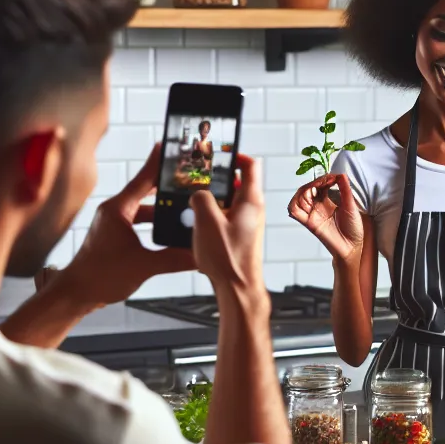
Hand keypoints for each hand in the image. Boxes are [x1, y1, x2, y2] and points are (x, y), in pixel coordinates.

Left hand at [54, 147, 194, 306]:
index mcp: (117, 211)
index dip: (157, 163)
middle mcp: (114, 212)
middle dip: (167, 187)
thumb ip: (174, 258)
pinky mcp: (115, 235)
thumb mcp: (144, 266)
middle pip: (145, 192)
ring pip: (144, 209)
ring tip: (184, 208)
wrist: (77, 294)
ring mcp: (114, 223)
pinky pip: (139, 222)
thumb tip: (199, 254)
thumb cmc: (99, 276)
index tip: (169, 147)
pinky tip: (169, 230)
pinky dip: (155, 224)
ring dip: (163, 210)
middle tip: (187, 179)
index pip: (142, 180)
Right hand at [190, 152, 266, 304]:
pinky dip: (212, 215)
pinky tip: (196, 223)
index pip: (251, 165)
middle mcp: (252, 210)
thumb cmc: (228, 259)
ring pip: (229, 201)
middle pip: (237, 182)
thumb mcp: (206, 221)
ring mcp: (247, 224)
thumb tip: (199, 194)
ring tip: (192, 201)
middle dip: (216, 178)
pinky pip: (225, 217)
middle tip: (197, 177)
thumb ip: (201, 199)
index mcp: (251, 200)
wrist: (238, 289)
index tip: (218, 154)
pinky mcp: (239, 236)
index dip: (235, 155)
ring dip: (211, 199)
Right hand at [288, 172, 365, 261]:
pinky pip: (295, 212)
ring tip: (315, 189)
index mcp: (327, 200)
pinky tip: (307, 198)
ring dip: (303, 191)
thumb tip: (340, 173)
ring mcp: (312, 214)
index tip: (332, 178)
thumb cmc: (353, 228)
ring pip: (297, 199)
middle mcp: (317, 206)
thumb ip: (345, 189)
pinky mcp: (309, 223)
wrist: (354, 246)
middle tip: (324, 181)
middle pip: (306, 189)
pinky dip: (295, 204)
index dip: (323, 178)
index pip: (318, 184)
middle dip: (313, 182)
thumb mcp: (351, 205)